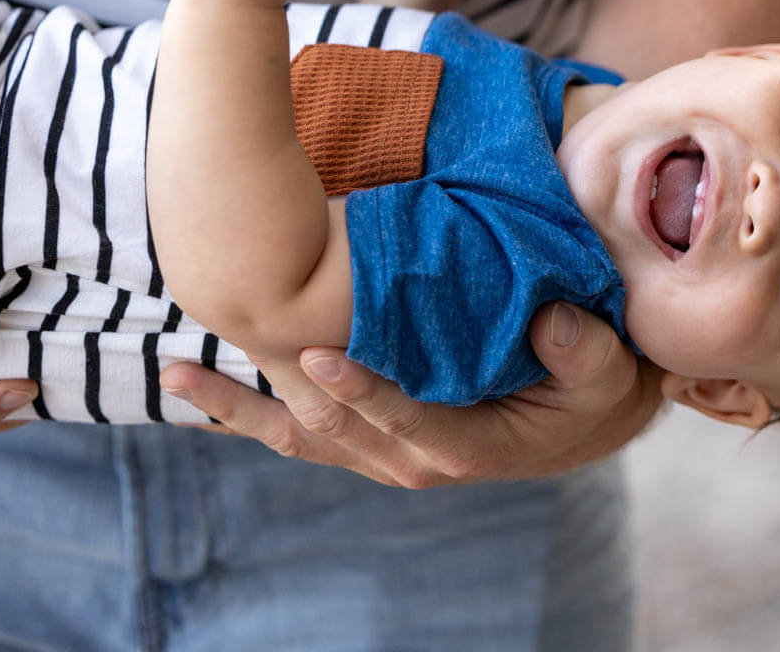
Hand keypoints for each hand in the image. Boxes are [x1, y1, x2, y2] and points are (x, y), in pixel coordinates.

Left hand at [159, 303, 664, 486]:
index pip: (403, 417)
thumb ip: (581, 350)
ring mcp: (380, 453)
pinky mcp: (366, 440)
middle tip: (230, 337)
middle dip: (280, 389)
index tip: (318, 353)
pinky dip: (244, 415)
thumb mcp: (603, 369)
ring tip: (176, 373)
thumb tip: (548, 321)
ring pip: (299, 436)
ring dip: (237, 409)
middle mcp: (411, 459)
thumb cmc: (586, 390)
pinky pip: (296, 434)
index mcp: (464, 443)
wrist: (573, 420)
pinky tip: (195, 388)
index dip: (361, 389)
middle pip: (335, 427)